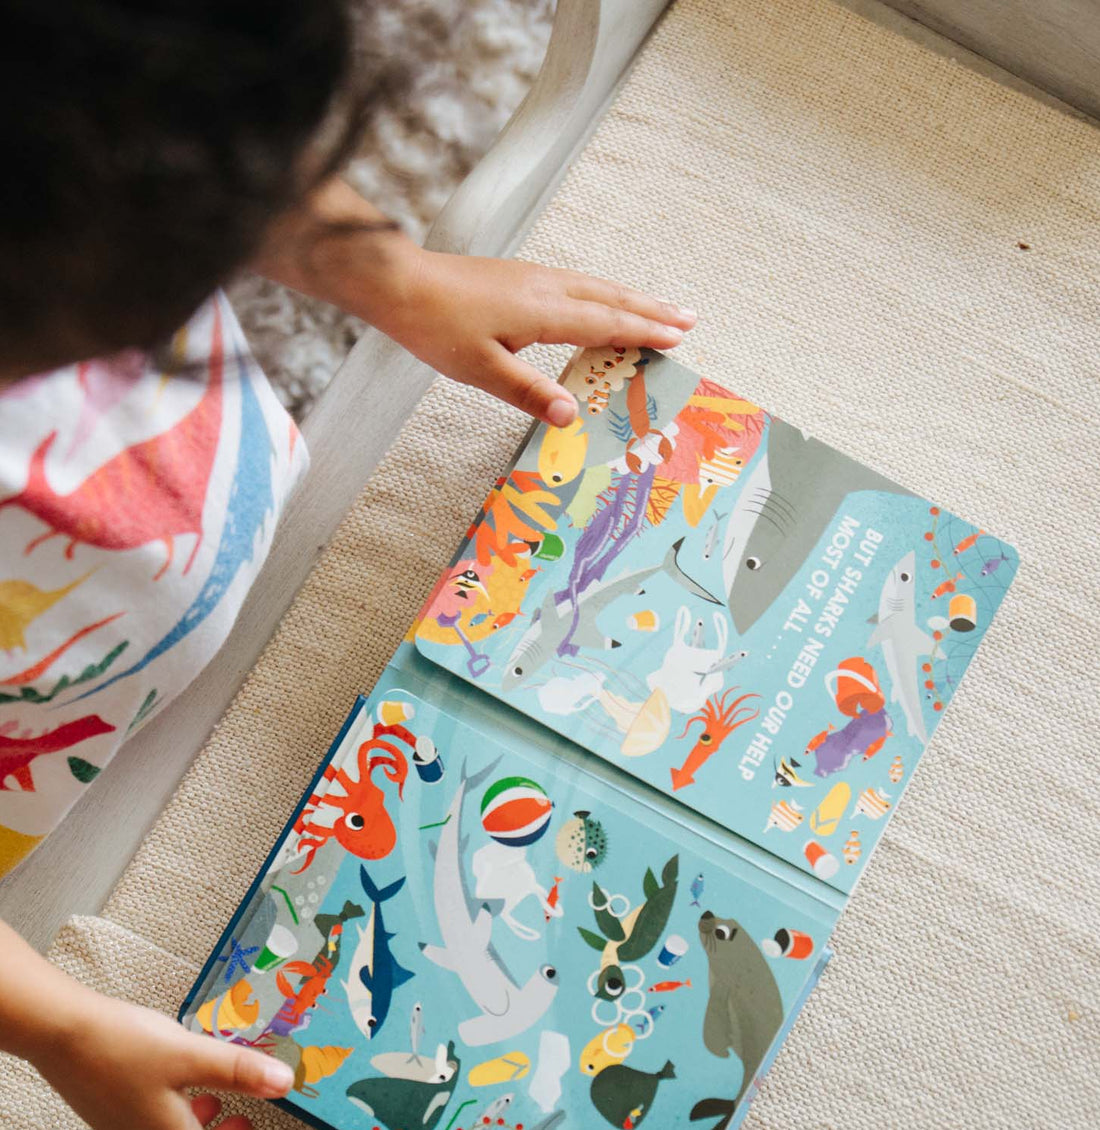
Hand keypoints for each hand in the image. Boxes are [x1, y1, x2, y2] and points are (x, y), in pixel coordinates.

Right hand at [32, 992, 291, 1129]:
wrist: (65, 1032)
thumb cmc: (126, 1047)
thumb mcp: (191, 1057)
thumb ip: (238, 1072)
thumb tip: (284, 1083)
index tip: (253, 1124)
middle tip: (245, 1117)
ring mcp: (126, 1125)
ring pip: (173, 1129)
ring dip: (202, 1118)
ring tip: (220, 1096)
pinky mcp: (115, 1107)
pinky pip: (155, 1116)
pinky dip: (179, 1104)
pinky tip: (185, 1076)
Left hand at [380, 251, 697, 425]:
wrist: (401, 285)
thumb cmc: (437, 327)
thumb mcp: (482, 370)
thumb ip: (529, 392)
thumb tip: (572, 416)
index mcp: (543, 310)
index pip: (605, 322)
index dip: (643, 331)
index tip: (678, 338)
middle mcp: (547, 287)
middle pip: (611, 298)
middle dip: (651, 310)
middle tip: (688, 319)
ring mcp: (534, 278)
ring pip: (596, 287)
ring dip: (631, 299)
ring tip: (660, 308)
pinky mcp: (520, 277)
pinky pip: (577, 283)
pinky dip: (604, 293)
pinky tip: (602, 300)